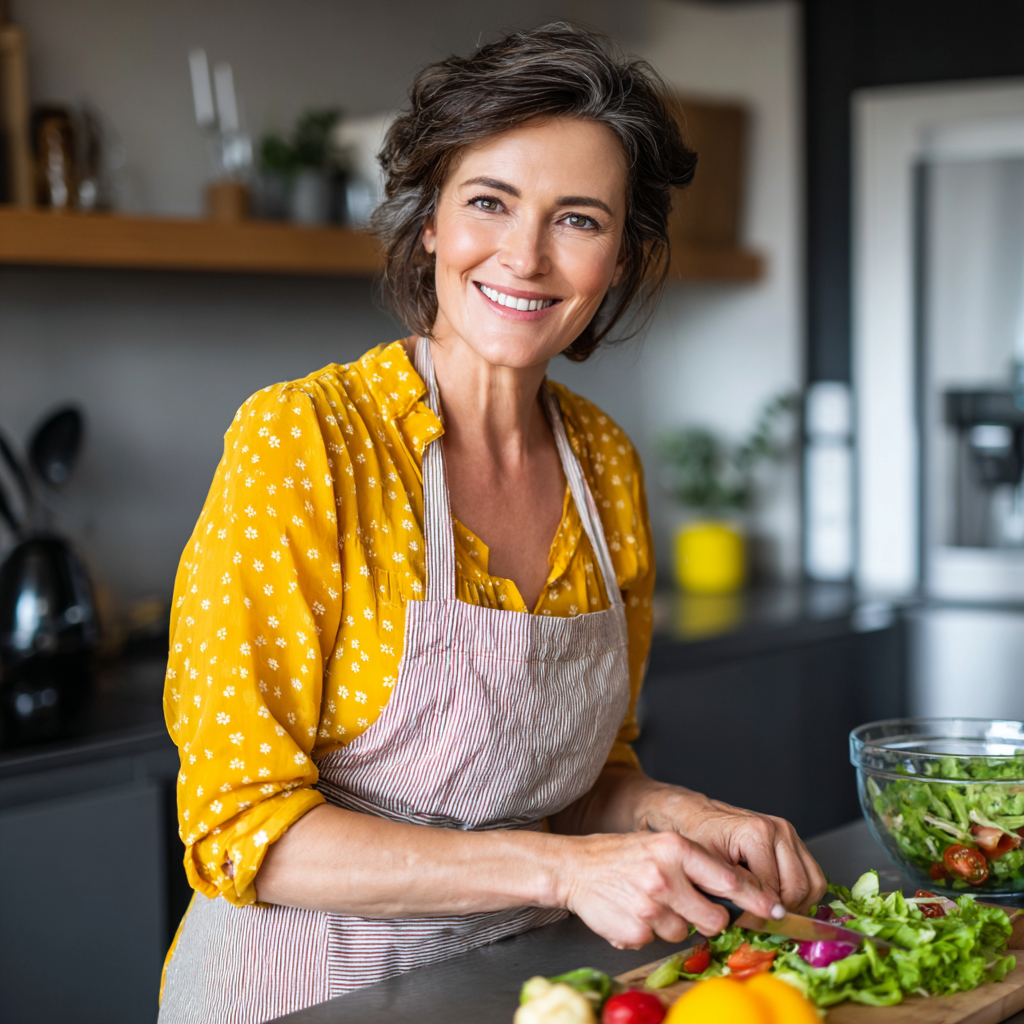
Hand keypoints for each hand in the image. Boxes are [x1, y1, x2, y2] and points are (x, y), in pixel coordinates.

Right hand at [555, 829, 785, 949]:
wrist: (575, 868)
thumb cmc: (623, 857)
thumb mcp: (663, 846)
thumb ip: (697, 865)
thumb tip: (740, 892)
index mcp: (675, 848)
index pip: (729, 879)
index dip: (757, 899)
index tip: (778, 910)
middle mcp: (665, 875)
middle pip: (715, 918)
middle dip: (709, 919)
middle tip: (689, 907)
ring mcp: (650, 905)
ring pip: (686, 932)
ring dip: (673, 924)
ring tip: (649, 903)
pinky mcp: (636, 931)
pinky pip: (659, 942)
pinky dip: (650, 932)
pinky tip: (634, 913)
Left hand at [642, 788, 826, 914]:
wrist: (697, 815)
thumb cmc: (698, 837)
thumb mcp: (708, 866)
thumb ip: (734, 890)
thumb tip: (758, 916)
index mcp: (757, 833)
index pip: (776, 890)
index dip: (764, 913)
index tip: (753, 923)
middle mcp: (778, 830)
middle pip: (799, 889)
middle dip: (782, 909)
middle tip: (763, 917)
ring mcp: (790, 833)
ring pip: (813, 884)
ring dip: (797, 903)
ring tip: (771, 908)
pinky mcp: (795, 840)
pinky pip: (813, 876)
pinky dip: (803, 893)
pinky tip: (780, 896)